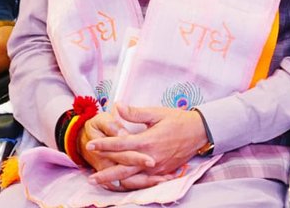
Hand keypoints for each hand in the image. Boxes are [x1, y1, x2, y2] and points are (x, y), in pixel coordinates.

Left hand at [86, 105, 207, 188]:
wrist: (199, 132)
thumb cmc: (178, 120)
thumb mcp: (157, 113)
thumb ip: (135, 113)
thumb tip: (117, 106)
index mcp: (147, 141)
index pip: (120, 144)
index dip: (104, 145)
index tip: (90, 145)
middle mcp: (150, 158)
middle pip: (123, 169)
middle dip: (106, 173)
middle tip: (90, 177)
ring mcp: (157, 168)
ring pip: (132, 178)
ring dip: (116, 180)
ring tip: (102, 182)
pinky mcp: (162, 173)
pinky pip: (144, 181)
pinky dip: (132, 183)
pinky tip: (122, 183)